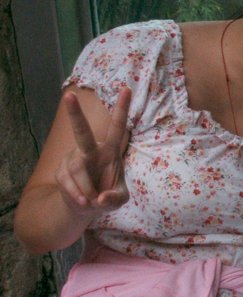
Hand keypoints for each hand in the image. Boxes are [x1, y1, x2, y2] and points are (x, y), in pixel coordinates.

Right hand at [55, 87, 130, 218]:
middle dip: (75, 114)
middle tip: (69, 95)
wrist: (85, 207)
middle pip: (82, 132)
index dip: (122, 109)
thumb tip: (101, 198)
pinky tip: (83, 202)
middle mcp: (90, 150)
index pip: (117, 127)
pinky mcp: (61, 170)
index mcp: (110, 151)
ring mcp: (73, 158)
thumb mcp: (119, 200)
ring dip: (87, 189)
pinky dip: (78, 195)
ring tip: (92, 200)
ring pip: (78, 169)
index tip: (126, 89)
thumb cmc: (107, 196)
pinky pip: (68, 182)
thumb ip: (115, 199)